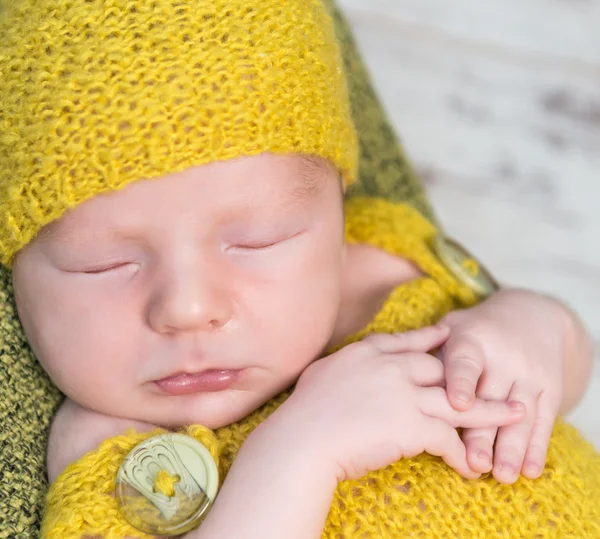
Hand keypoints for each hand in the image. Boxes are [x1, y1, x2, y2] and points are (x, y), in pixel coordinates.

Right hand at [279, 325, 524, 482]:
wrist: (302, 438)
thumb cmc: (303, 411)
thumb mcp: (321, 373)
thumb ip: (343, 365)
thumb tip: (344, 367)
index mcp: (367, 352)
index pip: (407, 341)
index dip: (431, 339)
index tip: (449, 334)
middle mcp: (390, 367)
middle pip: (441, 368)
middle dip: (469, 375)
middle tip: (495, 376)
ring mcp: (404, 394)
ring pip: (457, 401)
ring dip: (489, 411)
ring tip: (516, 413)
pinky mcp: (412, 425)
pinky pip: (446, 438)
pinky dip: (459, 454)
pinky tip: (468, 465)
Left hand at [440, 289, 567, 483]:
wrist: (530, 315)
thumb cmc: (474, 331)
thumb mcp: (451, 330)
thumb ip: (428, 355)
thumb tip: (395, 382)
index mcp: (472, 339)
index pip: (465, 363)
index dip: (461, 383)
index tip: (458, 404)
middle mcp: (504, 355)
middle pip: (492, 398)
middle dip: (484, 432)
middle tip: (475, 463)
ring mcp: (529, 372)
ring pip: (520, 414)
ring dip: (511, 447)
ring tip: (501, 474)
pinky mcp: (549, 388)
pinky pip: (544, 421)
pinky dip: (536, 447)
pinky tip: (529, 470)